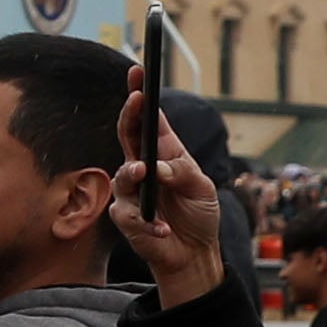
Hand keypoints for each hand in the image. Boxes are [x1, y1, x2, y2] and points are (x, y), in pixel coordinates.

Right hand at [109, 86, 229, 304]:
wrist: (194, 254)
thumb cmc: (198, 214)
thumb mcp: (202, 188)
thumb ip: (183, 172)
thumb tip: (158, 167)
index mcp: (164, 154)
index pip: (149, 120)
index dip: (141, 95)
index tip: (139, 72)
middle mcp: (143, 168)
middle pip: (128, 135)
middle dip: (130, 114)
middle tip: (136, 100)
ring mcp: (131, 193)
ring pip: (123, 174)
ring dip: (134, 172)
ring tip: (145, 174)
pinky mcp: (127, 218)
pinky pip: (131, 215)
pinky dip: (152, 223)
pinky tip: (165, 229)